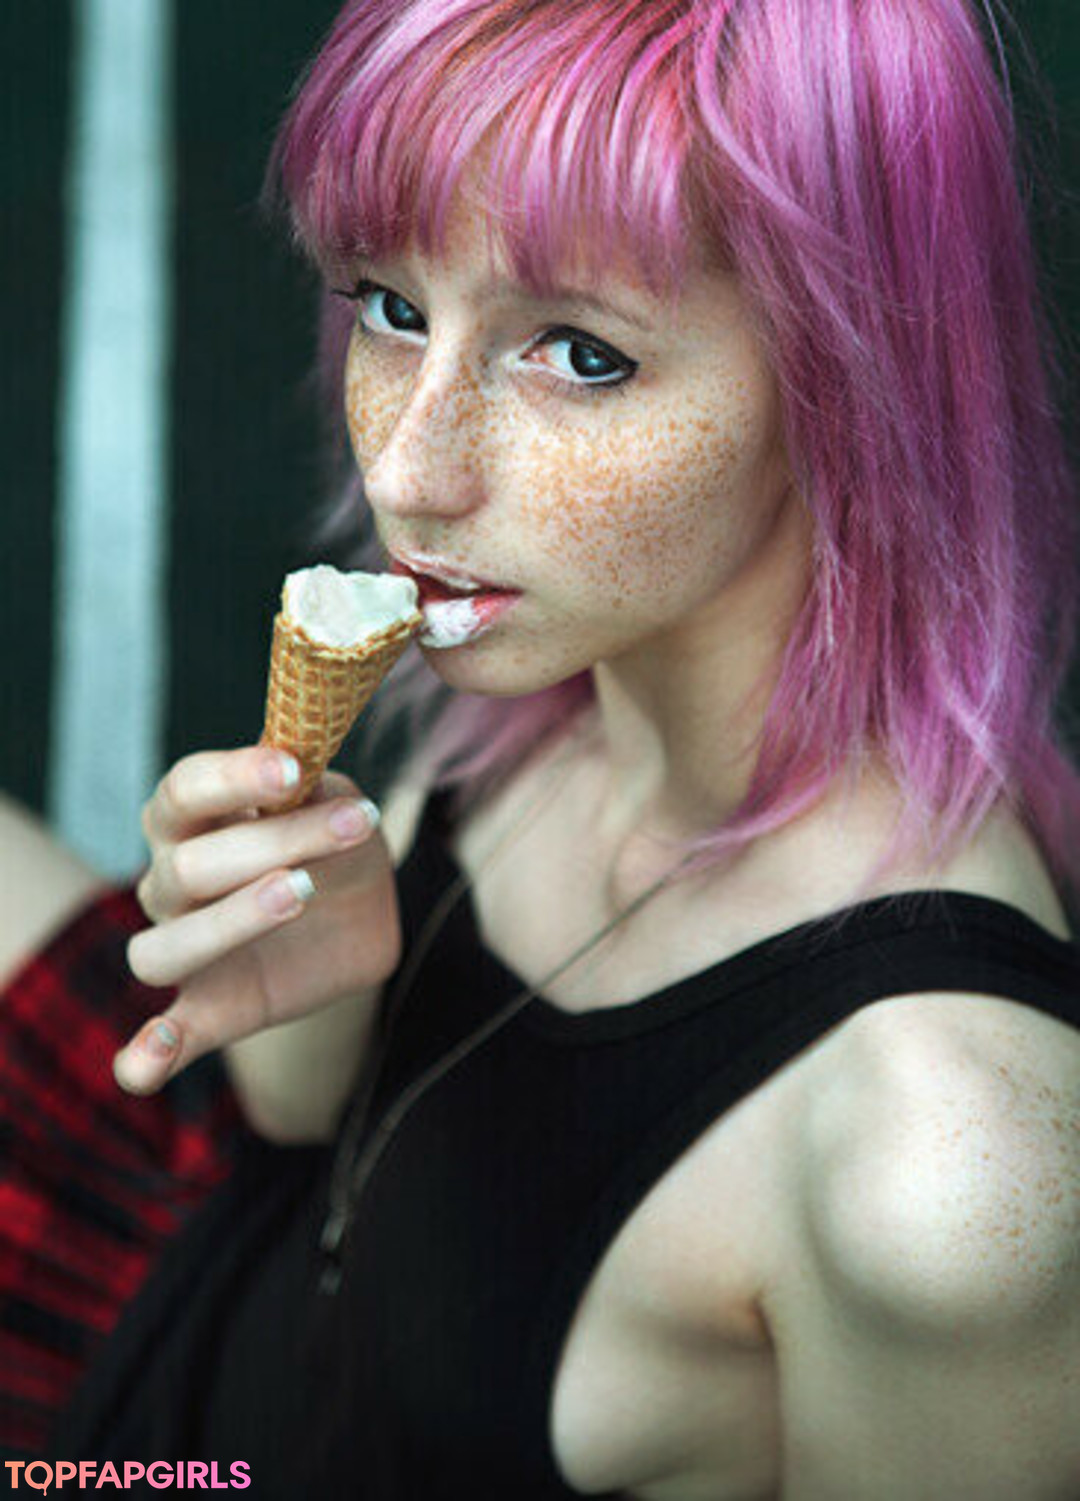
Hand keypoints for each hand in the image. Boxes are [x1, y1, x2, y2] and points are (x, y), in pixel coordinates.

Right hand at [113, 746, 400, 1094]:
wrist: (363, 910)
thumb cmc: (333, 842)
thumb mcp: (339, 806)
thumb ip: (315, 796)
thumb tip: (300, 780)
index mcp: (188, 815)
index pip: (186, 789)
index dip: (234, 778)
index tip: (293, 769)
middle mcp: (168, 878)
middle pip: (188, 868)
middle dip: (274, 846)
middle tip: (351, 827)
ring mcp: (183, 943)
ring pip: (165, 948)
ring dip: (233, 922)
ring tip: (301, 892)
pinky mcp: (213, 1005)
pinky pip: (166, 1036)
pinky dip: (148, 1054)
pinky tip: (146, 1064)